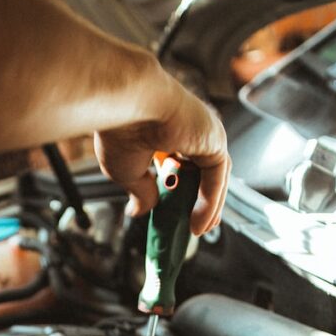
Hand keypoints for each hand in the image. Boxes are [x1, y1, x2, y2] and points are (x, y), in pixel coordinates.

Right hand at [94, 70, 230, 234]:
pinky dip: (209, 204)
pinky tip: (199, 224)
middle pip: (203, 172)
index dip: (182, 191)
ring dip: (209, 207)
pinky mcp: (214, 140)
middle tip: (194, 226)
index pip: (182, 165)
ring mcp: (204, 133)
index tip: (177, 212)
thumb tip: (141, 211)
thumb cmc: (119, 128)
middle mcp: (188, 129)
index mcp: (165, 131)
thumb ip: (141, 191)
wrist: (124, 104)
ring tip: (198, 231)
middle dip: (201, 202)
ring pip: (213, 177)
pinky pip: (216, 179)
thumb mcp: (127, 172)